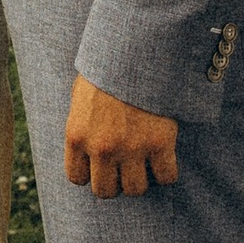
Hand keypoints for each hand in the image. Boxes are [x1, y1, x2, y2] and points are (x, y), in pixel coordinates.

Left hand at [65, 75, 178, 196]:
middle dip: (115, 182)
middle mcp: (101, 148)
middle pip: (105, 191)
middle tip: (124, 167)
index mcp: (76, 136)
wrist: (137, 51)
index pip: (77, 178)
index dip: (90, 174)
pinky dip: (167, 172)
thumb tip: (84, 135)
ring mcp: (131, 148)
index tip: (101, 165)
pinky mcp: (160, 143)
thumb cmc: (107, 68)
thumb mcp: (81, 94)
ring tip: (145, 163)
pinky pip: (166, 176)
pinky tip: (165, 158)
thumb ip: (81, 121)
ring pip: (135, 189)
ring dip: (140, 178)